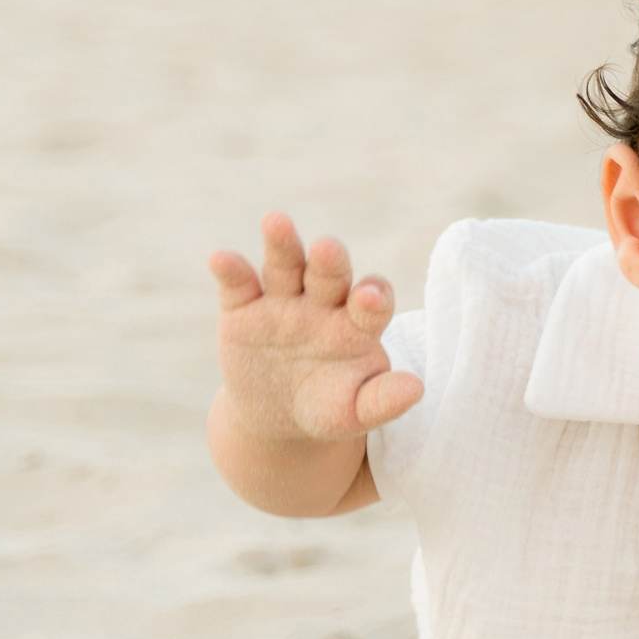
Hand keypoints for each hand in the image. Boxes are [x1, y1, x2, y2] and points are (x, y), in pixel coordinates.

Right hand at [210, 214, 422, 446]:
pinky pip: (238, 283)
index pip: (373, 303)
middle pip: (330, 274)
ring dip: (282, 244)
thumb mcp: (354, 413)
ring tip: (276, 222)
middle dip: (329, 261)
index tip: (370, 297)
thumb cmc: (327, 408)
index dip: (374, 297)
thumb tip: (416, 389)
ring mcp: (283, 300)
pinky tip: (222, 259)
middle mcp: (324, 302)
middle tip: (328, 248)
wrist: (276, 415)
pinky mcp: (243, 307)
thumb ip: (382, 400)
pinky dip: (230, 269)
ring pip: (286, 265)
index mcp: (358, 325)